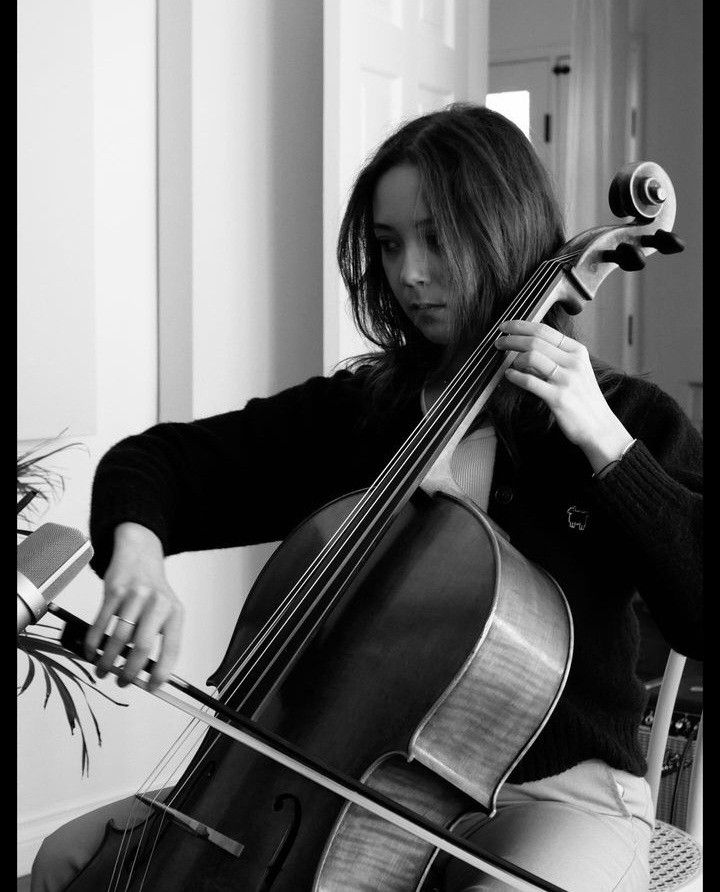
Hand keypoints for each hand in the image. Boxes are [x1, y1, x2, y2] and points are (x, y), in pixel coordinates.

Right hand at [85, 522, 182, 690]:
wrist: (140, 553)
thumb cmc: (152, 589)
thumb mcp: (165, 609)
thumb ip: (158, 636)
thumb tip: (144, 674)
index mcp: (175, 612)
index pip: (172, 648)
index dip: (162, 672)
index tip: (151, 688)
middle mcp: (158, 603)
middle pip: (142, 647)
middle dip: (129, 671)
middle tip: (122, 682)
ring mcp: (135, 595)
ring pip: (119, 638)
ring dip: (108, 660)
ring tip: (102, 670)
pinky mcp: (114, 590)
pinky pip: (101, 623)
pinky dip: (93, 642)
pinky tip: (91, 652)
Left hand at [494, 320, 634, 471]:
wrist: (599, 428)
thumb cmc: (583, 399)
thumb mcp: (575, 371)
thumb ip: (554, 358)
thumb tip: (524, 347)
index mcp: (577, 351)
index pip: (545, 330)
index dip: (521, 325)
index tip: (505, 326)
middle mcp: (574, 362)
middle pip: (535, 340)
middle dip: (511, 338)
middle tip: (498, 342)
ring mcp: (566, 380)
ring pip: (532, 356)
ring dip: (513, 357)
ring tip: (506, 362)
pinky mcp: (558, 398)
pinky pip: (529, 381)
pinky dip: (515, 376)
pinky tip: (509, 375)